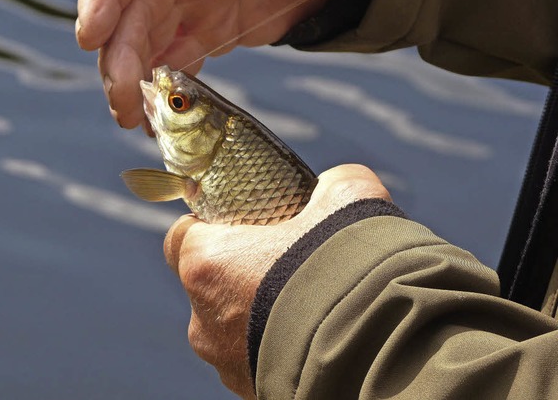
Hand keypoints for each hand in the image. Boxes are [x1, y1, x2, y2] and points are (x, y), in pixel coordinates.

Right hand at [76, 0, 388, 127]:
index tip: (92, 35)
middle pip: (134, 3)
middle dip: (120, 52)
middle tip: (122, 99)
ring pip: (149, 35)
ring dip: (137, 77)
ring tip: (135, 118)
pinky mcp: (215, 25)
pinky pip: (181, 55)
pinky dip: (170, 85)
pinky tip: (162, 114)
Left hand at [163, 164, 390, 398]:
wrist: (384, 347)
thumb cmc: (350, 266)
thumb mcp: (348, 198)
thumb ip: (330, 185)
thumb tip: (334, 186)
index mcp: (208, 264)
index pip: (181, 236)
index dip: (209, 226)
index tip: (241, 225)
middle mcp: (204, 318)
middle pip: (208, 284)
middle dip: (239, 271)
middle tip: (283, 261)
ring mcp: (226, 362)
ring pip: (231, 325)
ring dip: (259, 311)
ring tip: (307, 301)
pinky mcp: (252, 391)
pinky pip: (255, 357)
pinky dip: (276, 343)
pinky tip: (314, 333)